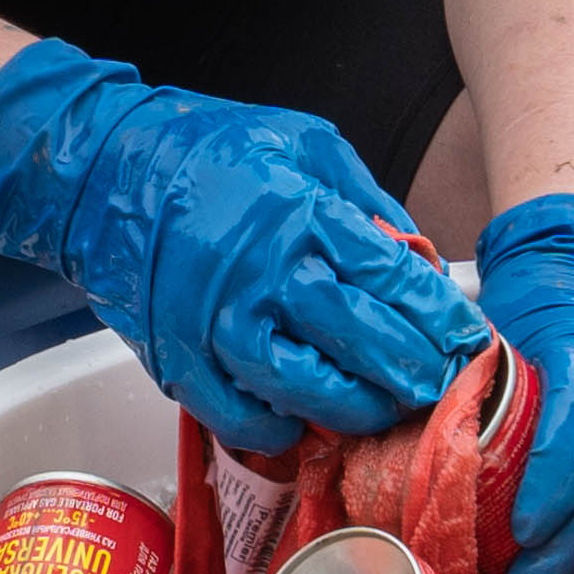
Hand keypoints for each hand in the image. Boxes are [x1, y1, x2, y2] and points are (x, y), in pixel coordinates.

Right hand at [0, 39, 484, 455]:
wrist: (106, 170)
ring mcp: (217, 324)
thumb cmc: (211, 150)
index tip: (468, 338)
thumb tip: (414, 254)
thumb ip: (365, 200)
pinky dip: (280, 428)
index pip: (391, 279)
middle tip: (442, 384)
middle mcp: (263, 275)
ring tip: (386, 408)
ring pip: (304, 389)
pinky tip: (307, 420)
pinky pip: (241, 416)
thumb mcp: (307, 145)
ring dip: (355, 407)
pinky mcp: (180, 360)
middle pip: (359, 341)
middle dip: (412, 370)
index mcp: (301, 214)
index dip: (438, 317)